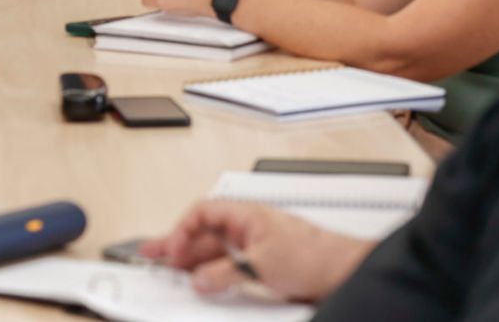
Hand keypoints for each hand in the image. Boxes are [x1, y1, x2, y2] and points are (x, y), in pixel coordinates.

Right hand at [143, 200, 374, 302]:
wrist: (345, 272)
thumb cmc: (314, 256)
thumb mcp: (261, 265)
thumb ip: (225, 273)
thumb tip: (200, 279)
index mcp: (246, 215)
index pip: (202, 213)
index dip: (181, 230)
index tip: (170, 249)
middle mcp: (248, 229)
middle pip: (204, 234)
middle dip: (178, 244)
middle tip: (153, 255)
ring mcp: (255, 248)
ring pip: (216, 253)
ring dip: (194, 262)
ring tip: (172, 272)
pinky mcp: (263, 268)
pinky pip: (229, 268)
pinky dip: (214, 275)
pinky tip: (206, 284)